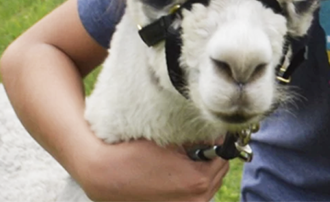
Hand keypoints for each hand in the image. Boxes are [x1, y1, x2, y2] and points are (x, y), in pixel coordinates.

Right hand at [74, 138, 229, 201]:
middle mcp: (196, 200)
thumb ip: (198, 141)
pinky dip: (192, 183)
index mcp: (198, 181)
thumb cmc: (136, 156)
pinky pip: (195, 195)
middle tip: (197, 145)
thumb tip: (214, 138)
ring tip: (186, 159)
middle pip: (219, 173)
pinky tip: (179, 172)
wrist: (107, 176)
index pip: (222, 156)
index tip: (208, 135)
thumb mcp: (172, 142)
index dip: (216, 142)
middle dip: (211, 157)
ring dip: (203, 171)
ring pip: (209, 185)